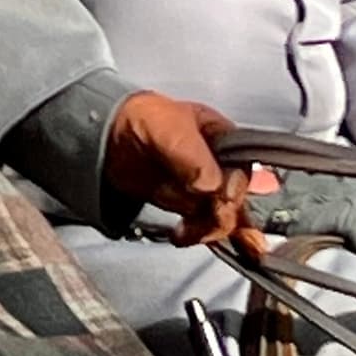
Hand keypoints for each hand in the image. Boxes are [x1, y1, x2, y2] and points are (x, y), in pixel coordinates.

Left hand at [106, 90, 256, 248]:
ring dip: (211, 229)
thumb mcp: (172, 129)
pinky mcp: (189, 204)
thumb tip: (211, 186)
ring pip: (225, 216)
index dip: (236, 187)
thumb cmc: (143, 119)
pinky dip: (199, 235)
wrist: (111, 135)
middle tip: (208, 216)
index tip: (222, 198)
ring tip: (188, 230)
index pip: (244, 170)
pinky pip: (205, 225)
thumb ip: (195, 157)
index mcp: (225, 139)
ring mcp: (206, 187)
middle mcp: (221, 165)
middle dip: (226, 214)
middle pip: (238, 198)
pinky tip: (183, 235)